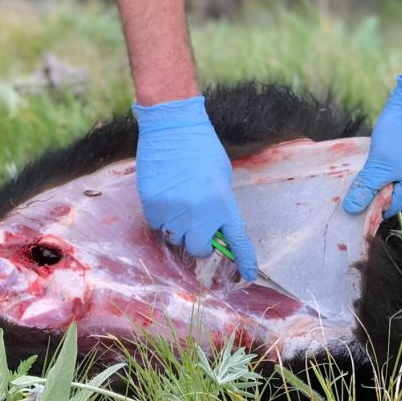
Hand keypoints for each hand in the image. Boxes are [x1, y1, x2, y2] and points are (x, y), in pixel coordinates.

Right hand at [133, 95, 256, 280]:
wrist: (173, 126)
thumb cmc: (200, 148)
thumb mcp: (221, 177)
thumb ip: (220, 204)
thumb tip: (214, 228)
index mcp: (222, 203)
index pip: (236, 240)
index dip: (244, 260)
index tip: (248, 274)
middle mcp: (199, 211)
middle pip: (197, 248)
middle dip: (198, 241)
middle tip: (196, 226)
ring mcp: (174, 209)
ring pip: (174, 237)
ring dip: (177, 226)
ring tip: (177, 201)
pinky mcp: (153, 204)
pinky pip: (157, 224)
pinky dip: (161, 216)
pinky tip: (164, 194)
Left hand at [344, 75, 401, 216]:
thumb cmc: (398, 138)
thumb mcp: (379, 166)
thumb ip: (366, 189)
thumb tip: (351, 210)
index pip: (386, 209)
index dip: (366, 209)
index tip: (345, 206)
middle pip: (383, 199)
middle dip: (365, 195)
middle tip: (342, 193)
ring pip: (381, 185)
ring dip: (366, 183)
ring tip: (346, 182)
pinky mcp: (399, 161)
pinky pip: (382, 173)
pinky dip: (370, 172)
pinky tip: (356, 169)